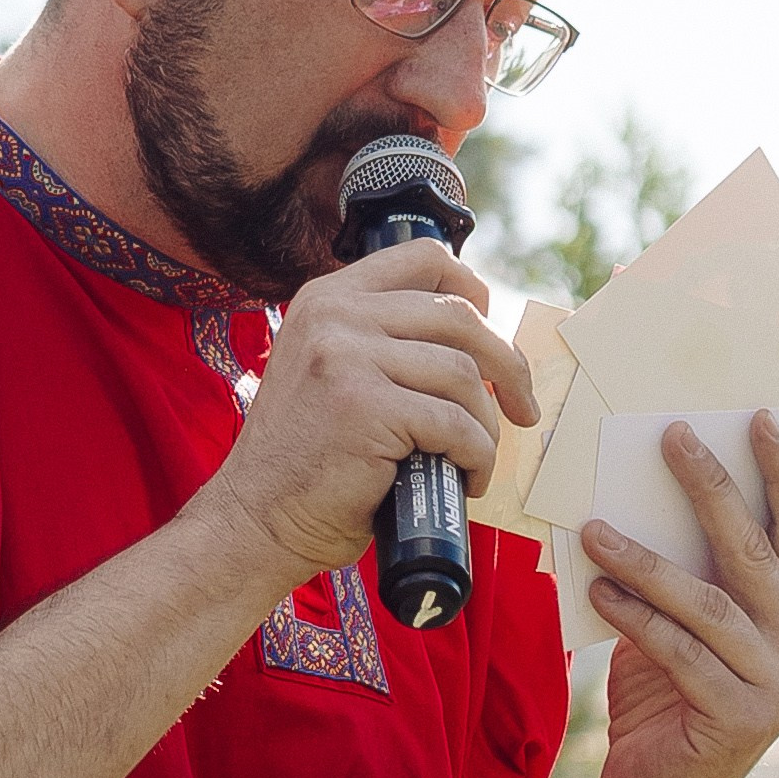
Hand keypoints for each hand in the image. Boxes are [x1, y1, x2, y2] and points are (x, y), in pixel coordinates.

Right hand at [198, 245, 536, 589]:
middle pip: (458, 317)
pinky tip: (467, 480)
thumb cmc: (306, 461)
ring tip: (475, 458)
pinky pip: (455, 424)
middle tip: (522, 407)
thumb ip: (379, 344)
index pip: (424, 258)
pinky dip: (476, 457)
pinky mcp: (366, 407)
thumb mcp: (331, 374)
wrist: (257, 519)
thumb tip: (472, 346)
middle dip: (506, 365)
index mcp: (328, 298)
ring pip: (461, 374)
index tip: (491, 336)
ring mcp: (347, 357)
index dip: (472, 291)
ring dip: (485, 424)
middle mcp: (335, 316)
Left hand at [580, 412, 778, 777]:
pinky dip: (635, 617)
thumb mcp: (684, 626)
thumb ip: (691, 574)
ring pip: (709, 602)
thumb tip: (649, 494)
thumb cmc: (666, 700)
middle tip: (673, 436)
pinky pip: (680, 651)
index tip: (757, 418)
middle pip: (757, 551)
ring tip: (596, 529)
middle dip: (712, 488)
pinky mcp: (740, 718)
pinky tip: (597, 590)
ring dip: (646, 560)